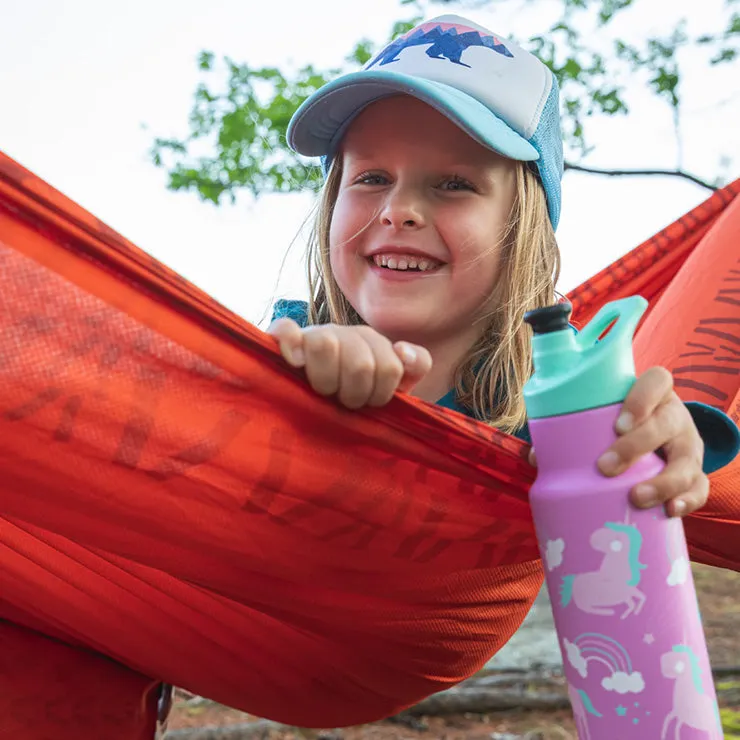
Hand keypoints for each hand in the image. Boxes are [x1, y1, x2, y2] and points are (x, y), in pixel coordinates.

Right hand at [268, 318, 431, 408]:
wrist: (310, 399)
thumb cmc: (354, 395)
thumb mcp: (393, 385)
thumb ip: (416, 365)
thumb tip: (402, 350)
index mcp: (373, 343)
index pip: (391, 368)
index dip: (381, 394)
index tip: (371, 403)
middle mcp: (346, 334)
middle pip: (360, 365)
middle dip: (353, 395)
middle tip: (343, 402)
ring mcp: (315, 334)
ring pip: (325, 345)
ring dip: (325, 381)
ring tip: (322, 392)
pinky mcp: (285, 337)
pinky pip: (286, 330)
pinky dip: (291, 345)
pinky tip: (296, 364)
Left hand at [528, 367, 707, 516]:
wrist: (655, 441)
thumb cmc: (616, 425)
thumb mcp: (601, 419)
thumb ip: (570, 431)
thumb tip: (535, 456)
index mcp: (652, 394)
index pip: (657, 381)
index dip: (641, 399)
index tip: (618, 423)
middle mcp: (674, 416)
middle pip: (666, 424)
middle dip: (636, 446)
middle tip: (606, 467)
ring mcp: (688, 446)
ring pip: (686, 461)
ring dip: (662, 482)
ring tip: (636, 497)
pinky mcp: (696, 473)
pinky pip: (700, 487)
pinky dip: (687, 501)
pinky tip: (669, 511)